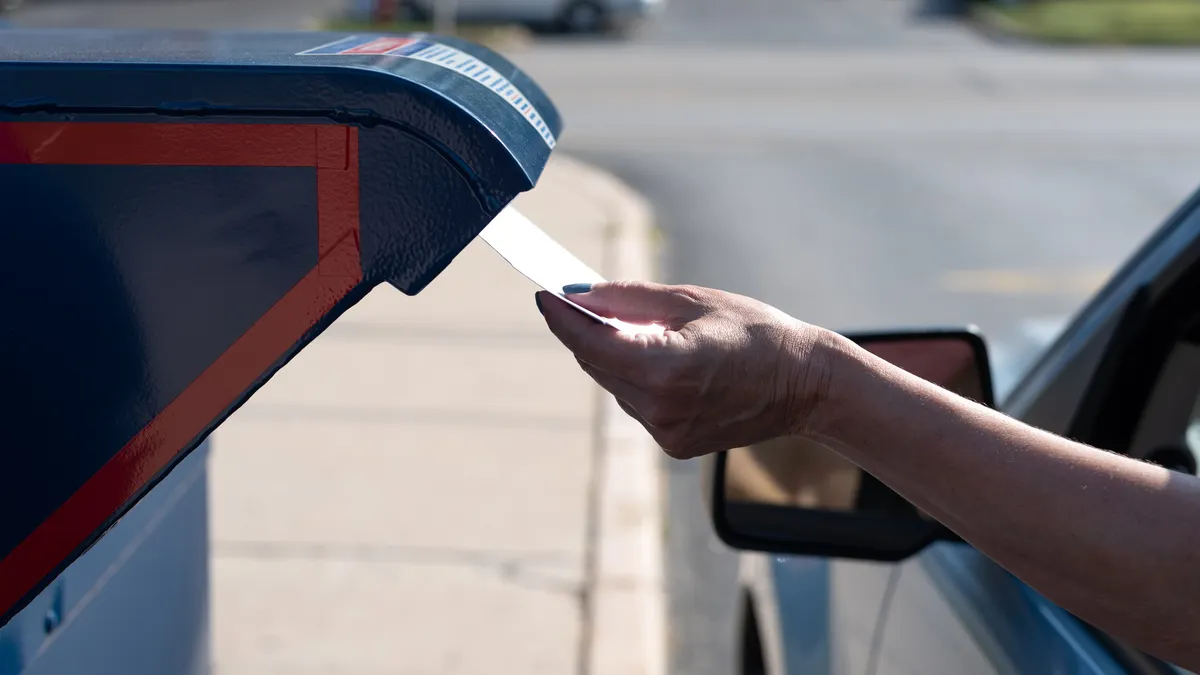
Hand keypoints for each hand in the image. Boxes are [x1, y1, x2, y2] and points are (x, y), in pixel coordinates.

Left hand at [536, 281, 835, 458]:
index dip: (561, 319)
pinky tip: (671, 363)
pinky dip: (639, 380)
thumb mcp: (692, 300)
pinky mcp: (674, 445)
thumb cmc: (755, 331)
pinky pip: (637, 404)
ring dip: (617, 356)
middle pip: (597, 364)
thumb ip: (630, 299)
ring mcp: (667, 432)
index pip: (591, 344)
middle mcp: (661, 407)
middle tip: (585, 300)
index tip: (542, 295)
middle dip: (588, 332)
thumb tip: (580, 296)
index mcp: (667, 367)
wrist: (804, 384)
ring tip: (651, 333)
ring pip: (615, 385)